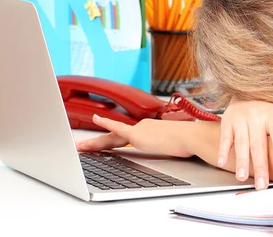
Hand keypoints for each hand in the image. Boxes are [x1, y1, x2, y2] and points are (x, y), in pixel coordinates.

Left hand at [76, 114, 191, 157]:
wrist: (191, 137)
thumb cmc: (187, 142)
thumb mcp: (173, 146)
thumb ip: (166, 147)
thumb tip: (171, 151)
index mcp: (149, 131)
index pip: (125, 137)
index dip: (111, 141)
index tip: (103, 145)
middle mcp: (142, 128)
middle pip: (114, 137)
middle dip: (97, 143)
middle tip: (83, 147)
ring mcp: (139, 130)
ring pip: (111, 137)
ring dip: (95, 142)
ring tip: (81, 147)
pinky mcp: (137, 134)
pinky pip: (116, 129)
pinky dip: (105, 123)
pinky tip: (95, 121)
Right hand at [217, 99, 272, 189]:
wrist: (245, 89)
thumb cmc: (268, 105)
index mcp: (272, 114)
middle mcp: (255, 115)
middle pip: (258, 144)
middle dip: (260, 165)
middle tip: (262, 184)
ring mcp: (240, 118)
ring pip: (241, 143)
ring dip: (241, 161)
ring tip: (242, 177)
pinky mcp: (227, 121)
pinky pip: (225, 138)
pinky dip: (223, 151)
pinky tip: (222, 162)